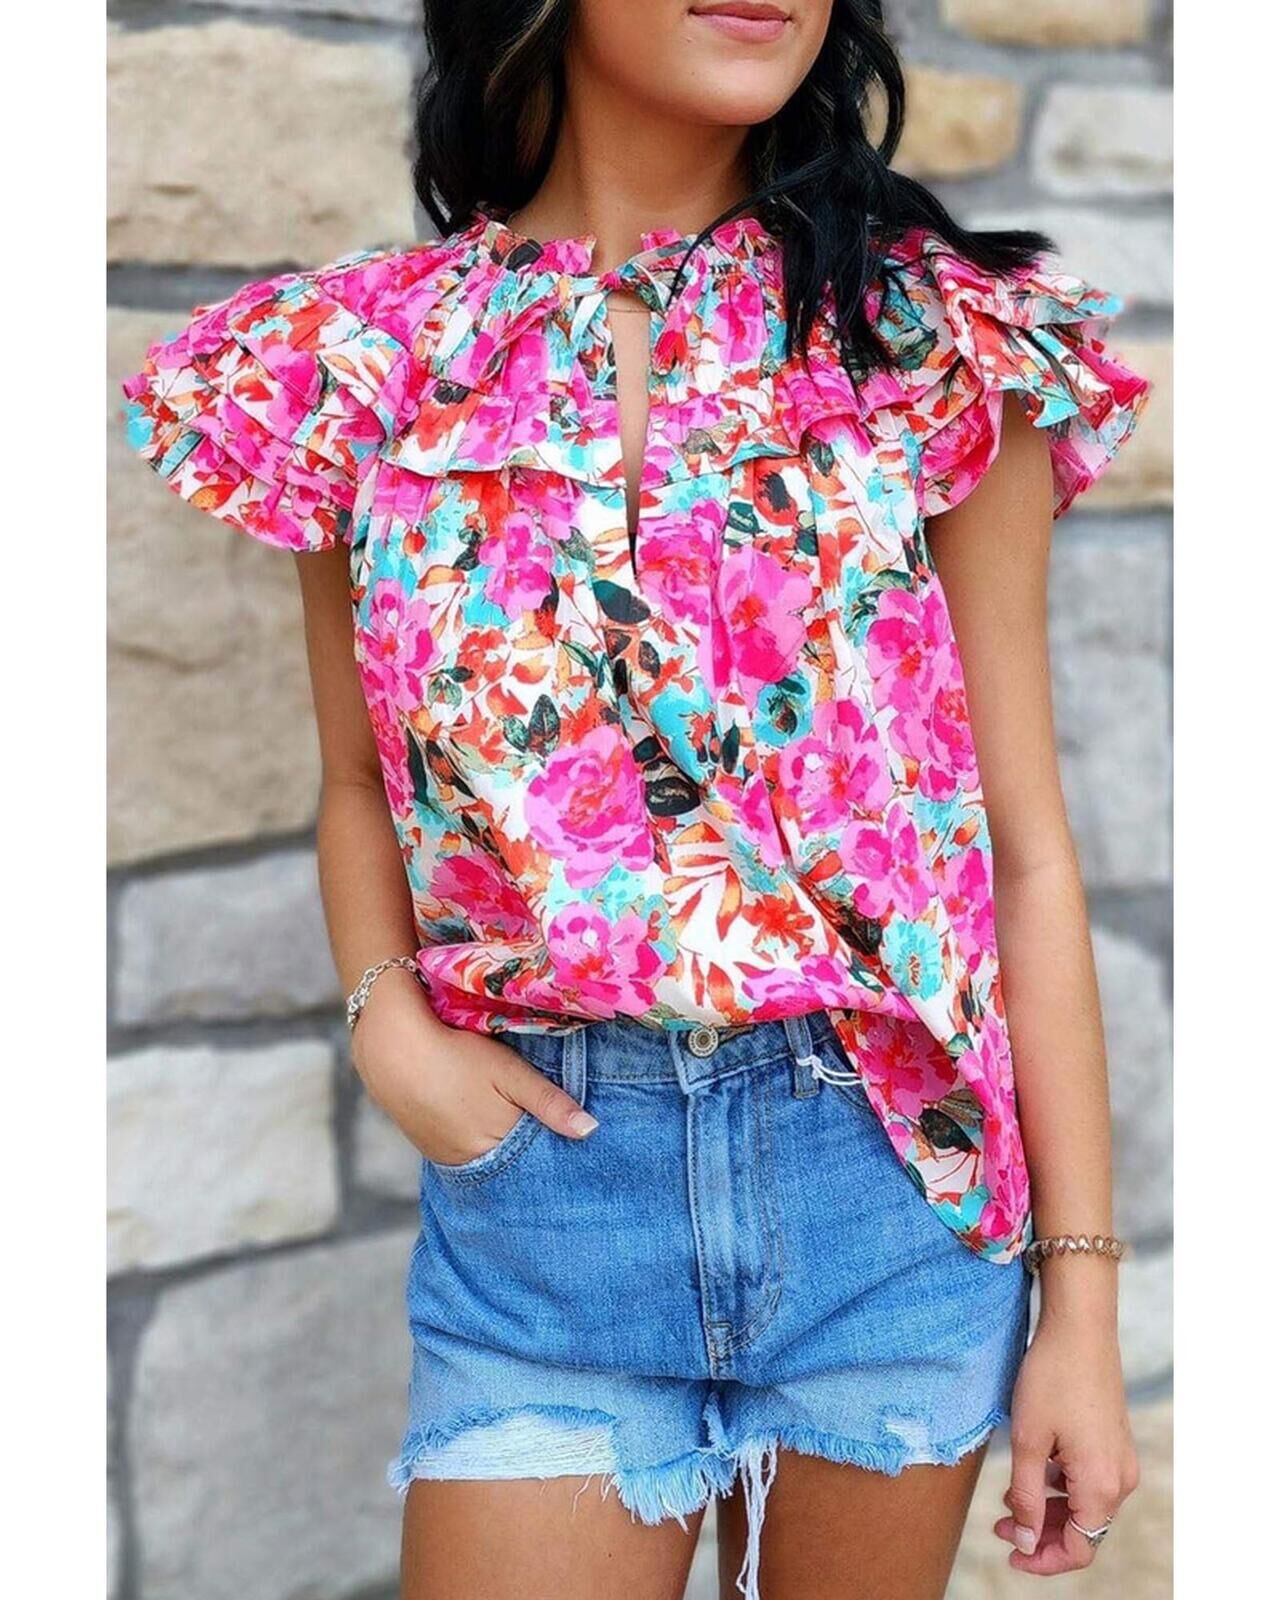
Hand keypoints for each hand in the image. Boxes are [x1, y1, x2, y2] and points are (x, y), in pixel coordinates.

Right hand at [350, 969, 597, 1164]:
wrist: (392, 1052)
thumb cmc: (458, 1057)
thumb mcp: (509, 1072)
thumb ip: (549, 1102)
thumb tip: (591, 1131)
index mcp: (498, 1144)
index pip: (539, 1158)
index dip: (556, 1148)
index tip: (578, 1146)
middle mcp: (474, 1161)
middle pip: (515, 1164)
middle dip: (534, 1153)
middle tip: (553, 1136)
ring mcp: (450, 1159)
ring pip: (492, 1161)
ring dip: (507, 1150)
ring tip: (519, 1128)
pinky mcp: (434, 1151)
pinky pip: (469, 1157)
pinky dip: (483, 1146)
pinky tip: (488, 1126)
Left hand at [996, 1299, 1139, 1573]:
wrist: (1079, 1327)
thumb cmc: (1052, 1379)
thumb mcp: (1029, 1442)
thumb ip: (1026, 1498)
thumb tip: (1024, 1541)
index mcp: (1102, 1486)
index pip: (1078, 1549)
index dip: (1042, 1559)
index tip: (1009, 1553)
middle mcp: (1121, 1479)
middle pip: (1083, 1529)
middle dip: (1040, 1534)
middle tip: (998, 1526)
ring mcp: (1121, 1459)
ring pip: (1084, 1504)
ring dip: (1048, 1510)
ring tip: (1007, 1499)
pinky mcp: (1114, 1442)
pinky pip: (1089, 1480)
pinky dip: (1060, 1486)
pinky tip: (1032, 1472)